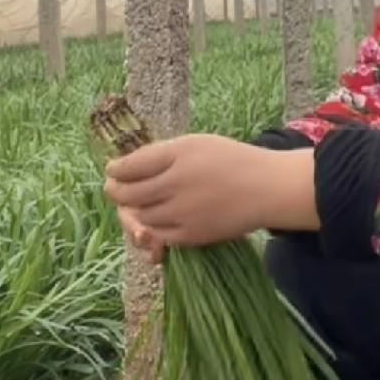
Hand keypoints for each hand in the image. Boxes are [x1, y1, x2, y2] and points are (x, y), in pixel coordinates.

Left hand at [104, 134, 318, 259]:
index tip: (112, 169)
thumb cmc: (232, 160)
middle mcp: (175, 184)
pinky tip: (151, 221)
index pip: (131, 165)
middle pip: (128, 194)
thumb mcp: (198, 143)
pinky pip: (157, 236)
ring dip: (131, 211)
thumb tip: (129, 165)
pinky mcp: (190, 236)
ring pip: (140, 217)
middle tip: (112, 188)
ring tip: (132, 204)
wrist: (267, 188)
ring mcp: (181, 213)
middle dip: (115, 191)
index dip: (116, 169)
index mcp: (177, 155)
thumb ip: (163, 153)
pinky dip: (149, 230)